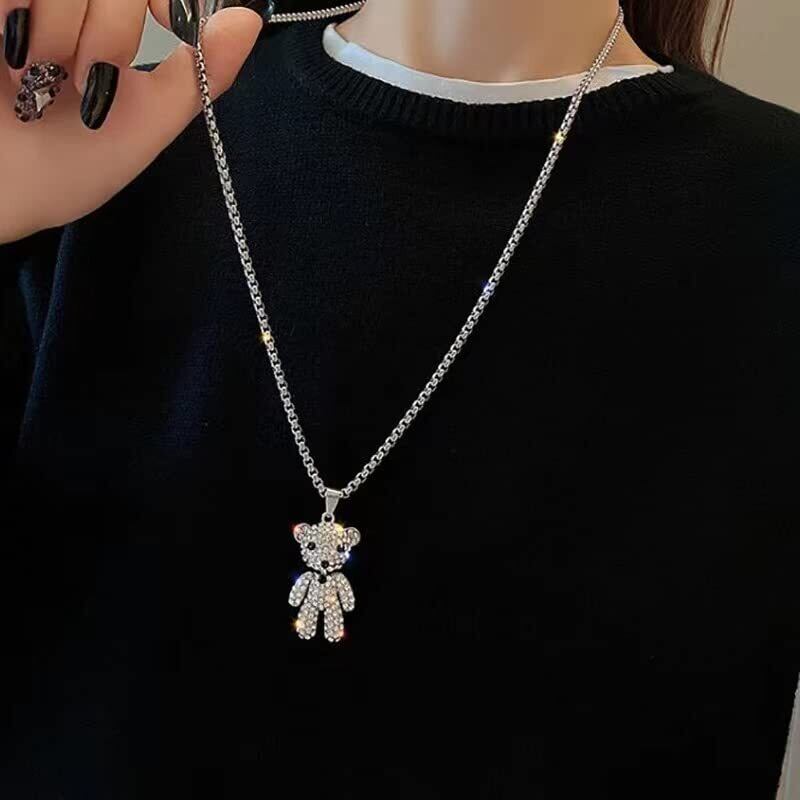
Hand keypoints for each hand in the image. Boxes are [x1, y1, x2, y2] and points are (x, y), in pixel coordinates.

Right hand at [0, 0, 261, 243]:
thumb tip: (249, 20)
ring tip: (39, 77)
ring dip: (62, 28)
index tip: (151, 47)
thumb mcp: (145, 127)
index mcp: (122, 25)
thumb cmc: (67, 166)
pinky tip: (12, 54)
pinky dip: (24, 15)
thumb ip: (197, 75)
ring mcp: (36, 1)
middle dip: (116, 30)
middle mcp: (80, 5)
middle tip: (88, 79)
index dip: (165, 12)